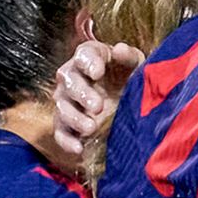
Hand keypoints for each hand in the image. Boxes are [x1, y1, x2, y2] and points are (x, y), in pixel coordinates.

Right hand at [53, 40, 144, 158]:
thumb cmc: (132, 77)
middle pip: (69, 81)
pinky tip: (78, 148)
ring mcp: (69, 101)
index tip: (97, 72)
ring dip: (74, 118)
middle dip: (82, 94)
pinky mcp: (69, 123)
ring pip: (62, 107)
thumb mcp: (137, 65)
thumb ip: (129, 57)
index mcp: (91, 57)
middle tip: (98, 106)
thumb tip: (120, 49)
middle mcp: (74, 76)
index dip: (88, 62)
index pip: (84, 55)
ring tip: (91, 128)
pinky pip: (61, 132)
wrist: (131, 101)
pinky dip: (67, 141)